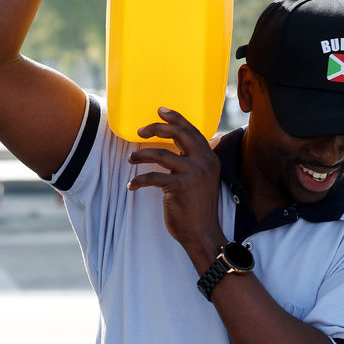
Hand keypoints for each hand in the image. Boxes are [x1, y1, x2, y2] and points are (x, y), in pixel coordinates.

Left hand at [127, 108, 222, 264]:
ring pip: (161, 153)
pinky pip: (152, 176)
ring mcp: (193, 174)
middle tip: (140, 131)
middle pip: (178, 134)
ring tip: (132, 158)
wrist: (202, 233)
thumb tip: (179, 150)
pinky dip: (138, 181)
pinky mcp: (180, 186)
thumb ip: (195, 163)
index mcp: (210, 158)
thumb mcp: (203, 180)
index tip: (161, 111)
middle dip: (156, 128)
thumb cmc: (199, 208)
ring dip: (141, 154)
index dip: (176, 118)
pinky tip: (132, 185)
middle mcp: (204, 162)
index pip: (192, 131)